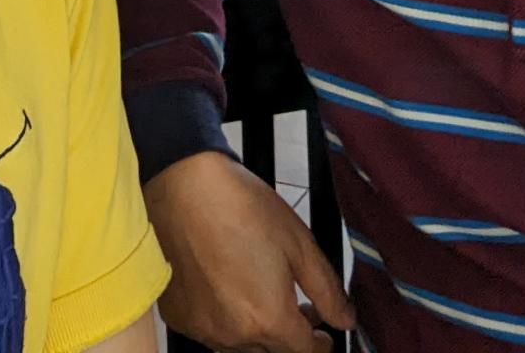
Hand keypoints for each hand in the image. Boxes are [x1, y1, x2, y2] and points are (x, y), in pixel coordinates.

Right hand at [145, 151, 353, 352]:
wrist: (181, 187)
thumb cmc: (238, 206)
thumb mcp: (299, 243)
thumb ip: (328, 290)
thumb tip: (345, 319)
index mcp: (268, 319)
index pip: (305, 352)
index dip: (320, 344)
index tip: (324, 335)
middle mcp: (234, 334)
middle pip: (273, 352)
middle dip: (292, 337)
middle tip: (302, 310)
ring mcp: (202, 329)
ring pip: (242, 347)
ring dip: (260, 331)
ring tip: (267, 298)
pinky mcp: (179, 318)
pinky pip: (212, 333)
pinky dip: (228, 321)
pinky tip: (232, 291)